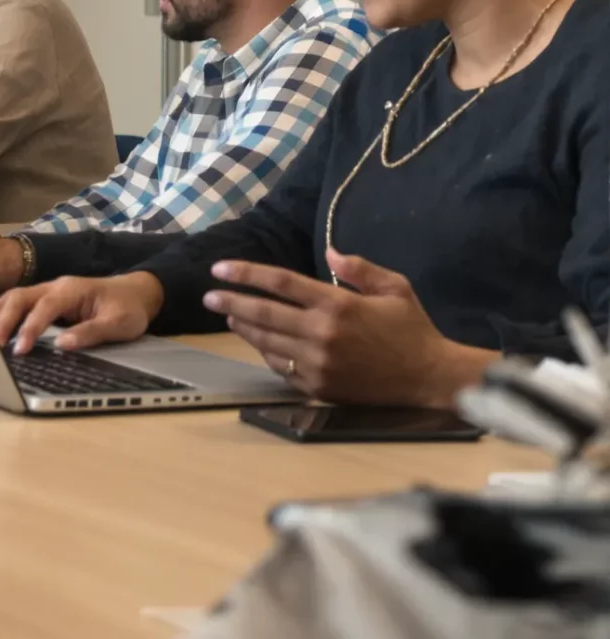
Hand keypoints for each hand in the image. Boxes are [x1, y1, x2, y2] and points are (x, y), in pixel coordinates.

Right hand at [0, 272, 161, 353]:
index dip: (29, 328)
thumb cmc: (128, 309)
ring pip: (14, 297)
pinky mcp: (45, 298)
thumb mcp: (119, 324)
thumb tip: (62, 345)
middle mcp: (54, 286)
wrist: (136, 293)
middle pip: (19, 297)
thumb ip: (91, 332)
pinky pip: (17, 302)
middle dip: (4, 320)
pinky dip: (2, 314)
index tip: (20, 349)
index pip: (43, 307)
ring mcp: (48, 290)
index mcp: (71, 290)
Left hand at [203, 253, 491, 405]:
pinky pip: (280, 367)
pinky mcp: (317, 387)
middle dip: (230, 301)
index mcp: (338, 305)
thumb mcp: (395, 288)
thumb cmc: (412, 329)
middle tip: (209, 295)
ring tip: (230, 315)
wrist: (429, 378)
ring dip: (244, 327)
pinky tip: (260, 342)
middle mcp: (322, 334)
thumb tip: (330, 252)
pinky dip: (267, 352)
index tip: (219, 269)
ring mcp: (317, 363)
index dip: (246, 273)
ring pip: (266, 341)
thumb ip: (360, 268)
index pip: (280, 283)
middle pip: (263, 313)